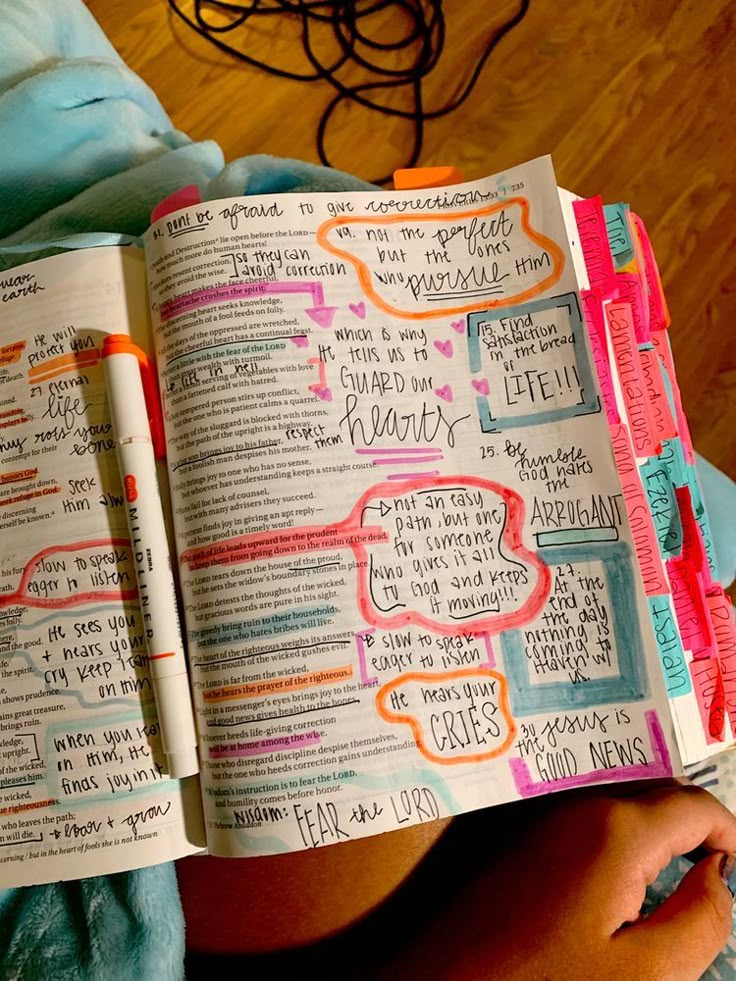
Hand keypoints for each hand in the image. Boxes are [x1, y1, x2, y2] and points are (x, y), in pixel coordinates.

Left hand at [384, 783, 735, 979]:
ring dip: (651, 834)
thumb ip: (700, 921)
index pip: (695, 804)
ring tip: (663, 882)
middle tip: (707, 877)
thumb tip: (718, 878)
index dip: (727, 832)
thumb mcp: (643, 975)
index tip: (735, 866)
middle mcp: (576, 805)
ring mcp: (542, 813)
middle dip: (692, 830)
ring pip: (620, 806)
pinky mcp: (517, 830)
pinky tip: (610, 885)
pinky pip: (584, 819)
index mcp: (615, 830)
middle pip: (657, 797)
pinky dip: (613, 840)